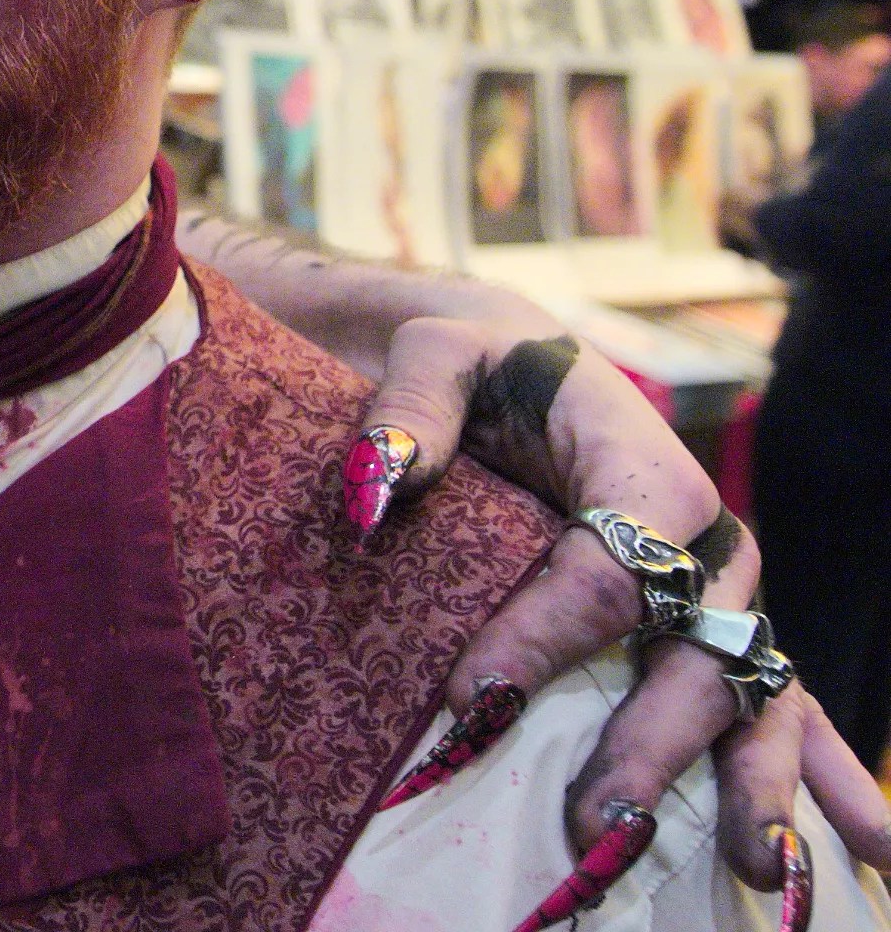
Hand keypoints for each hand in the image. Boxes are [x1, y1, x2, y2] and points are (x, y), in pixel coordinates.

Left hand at [356, 320, 890, 884]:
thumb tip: (378, 484)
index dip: (541, 637)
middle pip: (691, 652)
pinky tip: (864, 847)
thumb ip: (410, 412)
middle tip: (600, 823)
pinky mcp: (718, 630)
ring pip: (754, 693)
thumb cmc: (480, 366)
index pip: (605, 571)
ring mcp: (722, 595)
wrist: (525, 369)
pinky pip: (779, 704)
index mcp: (647, 469)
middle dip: (650, 742)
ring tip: (754, 866)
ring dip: (756, 781)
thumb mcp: (434, 354)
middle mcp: (705, 542)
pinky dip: (820, 773)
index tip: (471, 700)